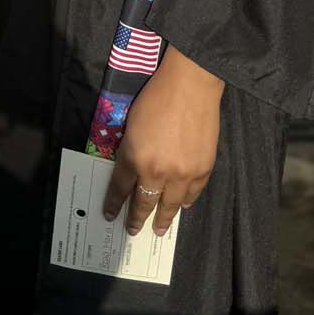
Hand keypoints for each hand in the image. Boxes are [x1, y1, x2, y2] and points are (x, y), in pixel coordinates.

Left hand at [102, 45, 223, 236]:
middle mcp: (156, 171)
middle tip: (132, 230)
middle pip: (144, 202)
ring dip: (163, 219)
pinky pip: (193, 193)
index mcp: (134, 157)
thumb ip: (131, 149)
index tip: (110, 215)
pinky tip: (183, 206)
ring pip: (170, 205)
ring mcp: (182, 173)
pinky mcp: (203, 169)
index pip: (120, 188)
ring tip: (159, 229)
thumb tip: (133, 168)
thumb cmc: (157, 96)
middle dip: (137, 218)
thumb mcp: (132, 123)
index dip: (115, 204)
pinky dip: (187, 202)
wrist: (191, 84)